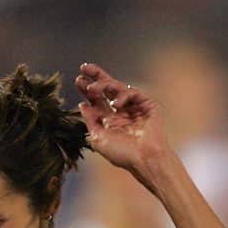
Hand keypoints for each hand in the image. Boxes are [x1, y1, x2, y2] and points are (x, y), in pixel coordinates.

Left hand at [74, 62, 171, 182]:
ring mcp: (135, 107)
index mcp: (110, 120)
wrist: (144, 160)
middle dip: (96, 77)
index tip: (78, 79)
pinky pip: (133, 93)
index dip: (88, 90)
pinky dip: (123, 96)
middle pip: (108, 89)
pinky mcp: (148, 105)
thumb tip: (82, 105)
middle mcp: (122, 112)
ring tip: (93, 88)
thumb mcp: (98, 138)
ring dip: (104, 85)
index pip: (97, 100)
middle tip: (84, 68)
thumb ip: (90, 121)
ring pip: (118, 88)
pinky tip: (116, 104)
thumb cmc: (122, 154)